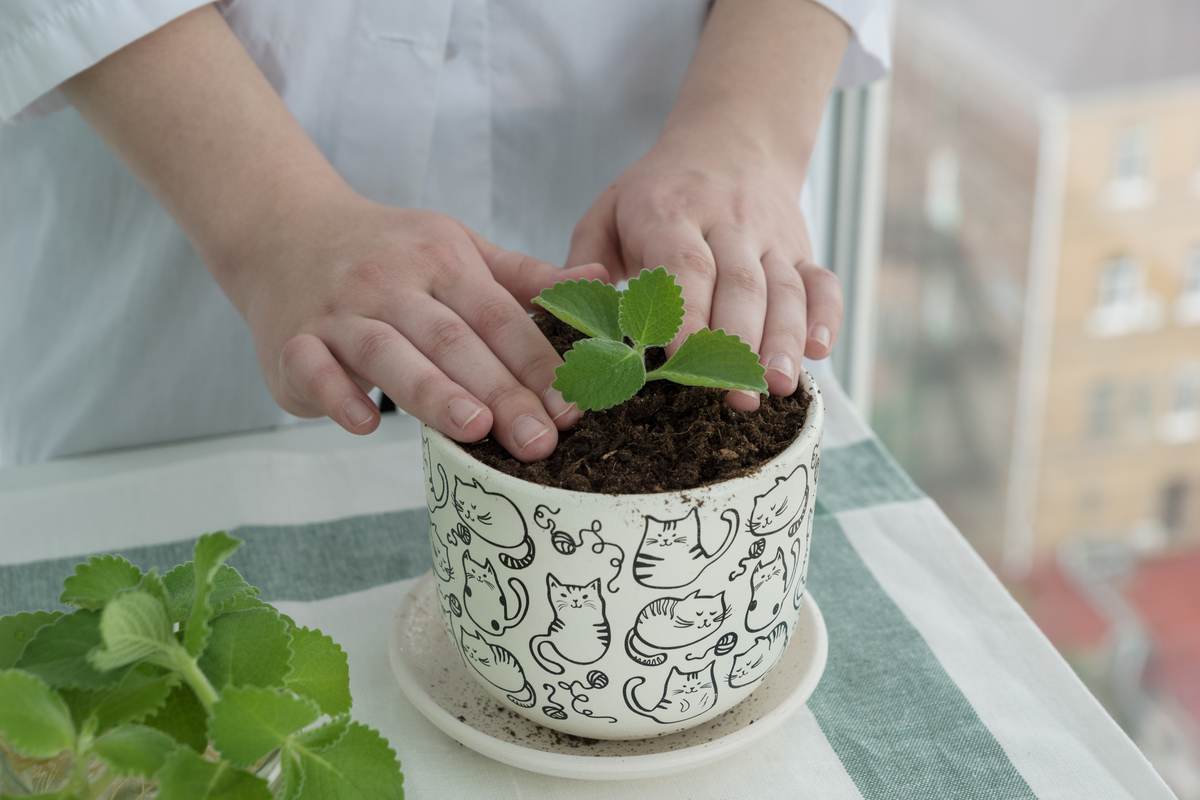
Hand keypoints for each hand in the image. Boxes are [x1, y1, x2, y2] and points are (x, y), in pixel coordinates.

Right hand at [236, 189, 606, 459]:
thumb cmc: (389, 251)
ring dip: (433, 392)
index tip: (573, 408)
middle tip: (540, 441)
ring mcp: (339, 311)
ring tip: (477, 430)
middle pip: (453, 340)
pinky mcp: (292, 340)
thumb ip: (524, 277)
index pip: (499, 316)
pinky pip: (313, 366)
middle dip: (501, 392)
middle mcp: (392, 281)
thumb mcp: (458, 249)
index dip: (537, 362)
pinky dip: (336, 395)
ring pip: (389, 352)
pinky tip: (366, 424)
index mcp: (442, 259)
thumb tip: (599, 282)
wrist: (284, 229)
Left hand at [565, 0, 847, 411]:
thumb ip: (582, 261)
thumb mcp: (608, 211)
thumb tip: (569, 308)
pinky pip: (821, 281)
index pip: (684, 264)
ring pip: (783, 289)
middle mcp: (727, 221)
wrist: (732, 138)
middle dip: (738, 343)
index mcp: (670, 211)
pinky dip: (826, 316)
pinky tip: (820, 352)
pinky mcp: (801, 250)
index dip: (685, 313)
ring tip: (778, 386)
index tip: (678, 359)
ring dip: (784, 339)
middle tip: (734, 396)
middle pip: (740, 285)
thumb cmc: (656, 194)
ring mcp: (770, 237)